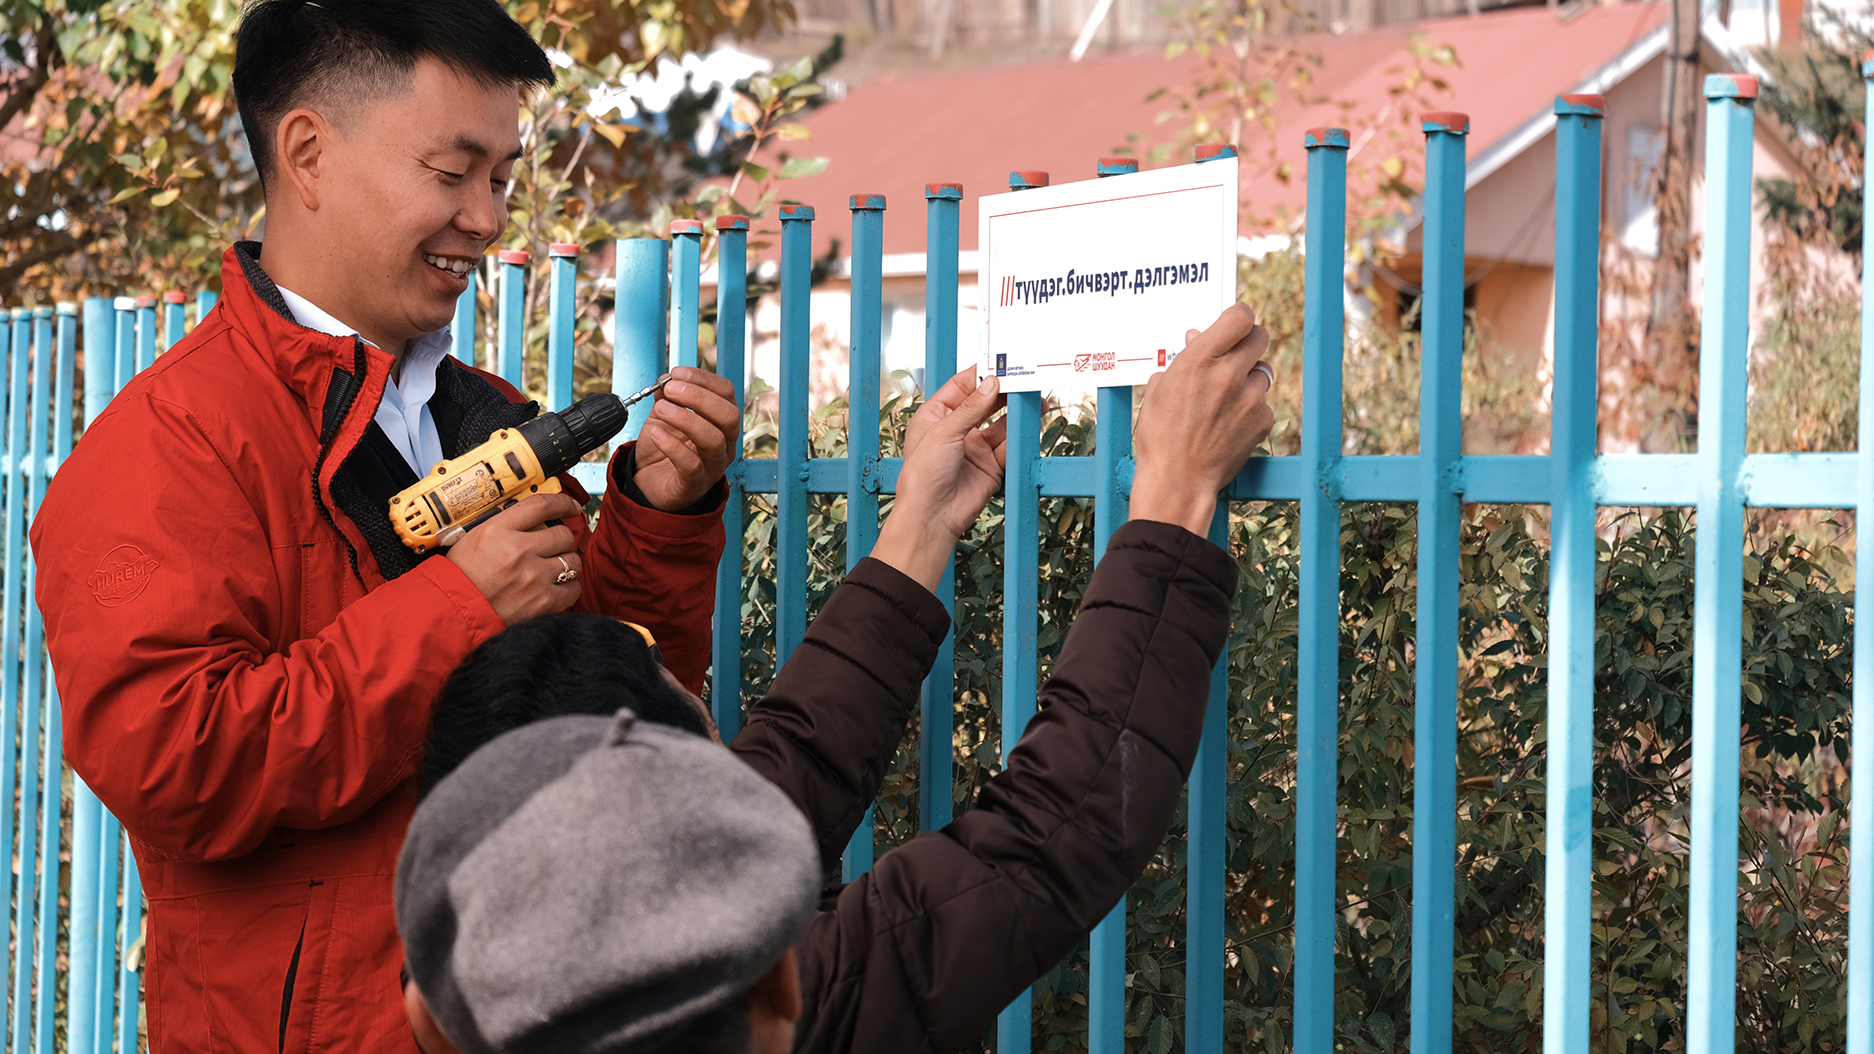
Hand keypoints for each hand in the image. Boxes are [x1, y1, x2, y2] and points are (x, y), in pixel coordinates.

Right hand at [445, 493, 584, 624]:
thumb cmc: (460, 578)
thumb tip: (534, 521)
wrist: (452, 613)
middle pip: (563, 534)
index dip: (562, 503)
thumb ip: (505, 527)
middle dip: (560, 541)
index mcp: (498, 531)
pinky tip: (555, 589)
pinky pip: (573, 589)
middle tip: (553, 549)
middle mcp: (518, 551)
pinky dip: (568, 588)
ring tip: (552, 571)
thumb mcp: (474, 539)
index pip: (541, 505)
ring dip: (566, 564)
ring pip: (572, 561)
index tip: (570, 506)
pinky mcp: (543, 602)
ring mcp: (533, 577)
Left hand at [634, 366, 739, 510]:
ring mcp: (713, 466)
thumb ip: (667, 397)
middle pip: (728, 416)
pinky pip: (691, 465)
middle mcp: (725, 444)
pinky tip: (655, 434)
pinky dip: (671, 445)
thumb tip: (667, 379)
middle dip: (699, 397)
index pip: (727, 393)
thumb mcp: (663, 416)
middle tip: (670, 389)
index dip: (704, 379)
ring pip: (713, 439)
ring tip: (660, 409)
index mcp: (721, 422)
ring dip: (685, 418)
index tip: (677, 373)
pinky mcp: (695, 485)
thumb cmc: (663, 449)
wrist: (648, 483)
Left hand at [871, 366, 1007, 589]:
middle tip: (1024, 378)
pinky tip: (1029, 424)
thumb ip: (971, 408)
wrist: (932, 516)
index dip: (981, 374)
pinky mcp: (991, 466)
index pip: (962, 386)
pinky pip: (1009, 446)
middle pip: (986, 403)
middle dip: (1004, 391)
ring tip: (1034, 399)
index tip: (1000, 362)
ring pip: (1001, 423)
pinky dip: (1020, 435)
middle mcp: (957, 429)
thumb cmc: (923, 474)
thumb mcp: (944, 432)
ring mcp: (975, 447)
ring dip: (1016, 412)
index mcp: (936, 415)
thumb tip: (991, 384)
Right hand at [1131, 304, 1275, 534]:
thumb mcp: (1159, 391)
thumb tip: (1196, 339)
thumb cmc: (1160, 436)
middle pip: (1260, 336)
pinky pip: (1263, 403)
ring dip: (1248, 378)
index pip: (1240, 316)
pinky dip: (1251, 409)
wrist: (1178, 481)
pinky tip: (1230, 422)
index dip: (1239, 317)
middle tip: (1236, 353)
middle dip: (1248, 341)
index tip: (1234, 323)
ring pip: (1262, 372)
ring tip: (1227, 397)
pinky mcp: (1262, 421)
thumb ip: (1182, 359)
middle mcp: (1229, 374)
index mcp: (1199, 360)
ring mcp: (1250, 398)